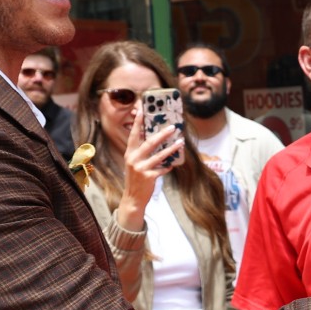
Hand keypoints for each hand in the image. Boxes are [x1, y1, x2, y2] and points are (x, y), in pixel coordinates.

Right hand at [116, 110, 183, 229]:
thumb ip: (141, 152)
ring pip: (159, 155)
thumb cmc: (136, 178)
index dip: (138, 123)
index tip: (143, 111)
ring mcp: (141, 168)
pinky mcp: (148, 177)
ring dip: (172, 148)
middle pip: (149, 142)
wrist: (133, 198)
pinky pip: (163, 169)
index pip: (134, 135)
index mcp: (130, 153)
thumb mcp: (134, 163)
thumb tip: (156, 139)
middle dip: (162, 134)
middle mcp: (133, 159)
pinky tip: (173, 164)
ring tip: (180, 142)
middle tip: (173, 127)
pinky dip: (169, 166)